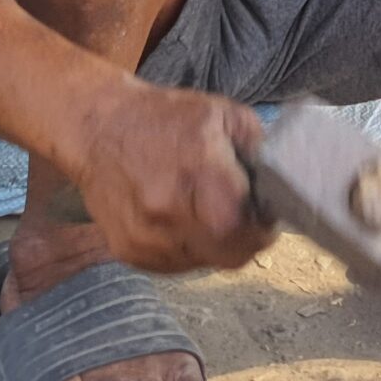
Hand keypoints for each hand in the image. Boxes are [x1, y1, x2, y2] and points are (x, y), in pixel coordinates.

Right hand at [64, 83, 274, 272]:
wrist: (96, 127)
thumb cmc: (163, 118)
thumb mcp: (224, 114)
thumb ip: (259, 149)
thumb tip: (283, 180)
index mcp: (197, 175)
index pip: (243, 230)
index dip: (263, 229)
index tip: (266, 218)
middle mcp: (167, 213)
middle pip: (228, 255)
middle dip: (245, 241)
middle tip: (245, 220)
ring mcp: (144, 238)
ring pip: (202, 264)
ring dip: (215, 246)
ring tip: (206, 213)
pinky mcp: (128, 252)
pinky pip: (175, 265)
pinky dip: (187, 249)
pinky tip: (183, 220)